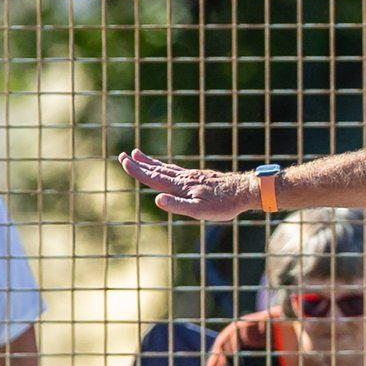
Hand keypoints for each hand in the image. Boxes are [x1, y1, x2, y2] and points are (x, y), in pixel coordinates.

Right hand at [117, 150, 256, 222]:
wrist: (243, 191)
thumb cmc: (223, 205)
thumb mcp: (200, 211)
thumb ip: (178, 205)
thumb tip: (157, 199)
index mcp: (181, 187)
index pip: (154, 179)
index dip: (138, 171)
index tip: (124, 162)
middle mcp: (183, 179)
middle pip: (156, 171)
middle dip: (139, 164)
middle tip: (122, 156)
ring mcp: (190, 176)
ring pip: (165, 168)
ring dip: (149, 163)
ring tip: (137, 154)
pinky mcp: (197, 176)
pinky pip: (175, 170)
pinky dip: (163, 166)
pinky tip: (162, 167)